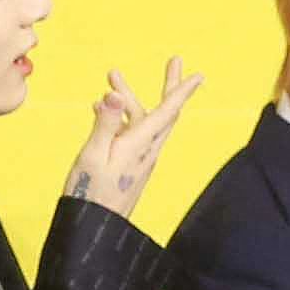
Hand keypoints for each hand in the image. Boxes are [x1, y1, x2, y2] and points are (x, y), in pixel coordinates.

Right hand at [60, 58, 204, 220]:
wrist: (95, 228)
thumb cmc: (91, 194)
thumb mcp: (92, 155)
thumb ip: (104, 123)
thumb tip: (115, 96)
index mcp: (140, 144)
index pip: (167, 111)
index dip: (182, 91)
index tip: (199, 74)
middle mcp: (145, 150)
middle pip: (164, 112)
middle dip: (169, 85)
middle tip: (175, 61)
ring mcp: (139, 159)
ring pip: (141, 120)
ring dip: (128, 98)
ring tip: (110, 78)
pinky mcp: (130, 166)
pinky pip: (130, 133)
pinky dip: (119, 117)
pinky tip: (100, 109)